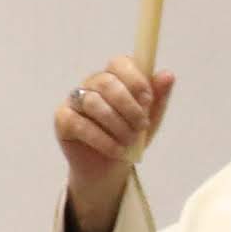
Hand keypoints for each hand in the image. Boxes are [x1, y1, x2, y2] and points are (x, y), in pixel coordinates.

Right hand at [56, 59, 173, 231]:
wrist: (110, 168)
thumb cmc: (130, 137)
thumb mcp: (151, 118)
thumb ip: (159, 96)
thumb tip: (168, 75)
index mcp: (114, 77)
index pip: (119, 63)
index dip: (135, 80)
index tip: (148, 100)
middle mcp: (91, 84)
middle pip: (106, 81)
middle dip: (128, 106)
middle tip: (141, 126)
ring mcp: (74, 101)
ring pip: (92, 102)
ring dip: (116, 124)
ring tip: (129, 141)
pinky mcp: (62, 120)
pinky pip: (79, 123)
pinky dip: (102, 139)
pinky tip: (116, 150)